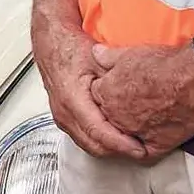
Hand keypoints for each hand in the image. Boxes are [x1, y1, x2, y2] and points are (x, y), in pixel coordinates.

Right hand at [32, 19, 147, 160]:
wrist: (51, 43)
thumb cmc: (70, 48)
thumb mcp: (99, 61)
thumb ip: (117, 80)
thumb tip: (140, 95)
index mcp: (72, 99)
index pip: (99, 132)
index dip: (121, 144)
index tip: (139, 150)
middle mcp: (64, 112)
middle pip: (94, 145)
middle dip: (118, 151)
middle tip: (142, 150)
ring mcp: (62, 117)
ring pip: (88, 145)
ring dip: (110, 148)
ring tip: (132, 145)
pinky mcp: (63, 118)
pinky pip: (83, 137)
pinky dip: (100, 141)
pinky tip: (115, 136)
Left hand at [89, 42, 193, 160]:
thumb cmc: (166, 66)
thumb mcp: (130, 53)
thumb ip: (108, 56)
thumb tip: (96, 54)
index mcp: (107, 93)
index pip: (96, 96)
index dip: (108, 90)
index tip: (119, 88)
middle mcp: (116, 116)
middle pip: (108, 117)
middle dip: (116, 110)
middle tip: (133, 102)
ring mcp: (134, 132)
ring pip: (124, 135)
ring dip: (129, 128)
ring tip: (142, 117)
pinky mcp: (155, 145)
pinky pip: (144, 152)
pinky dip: (145, 146)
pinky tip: (150, 138)